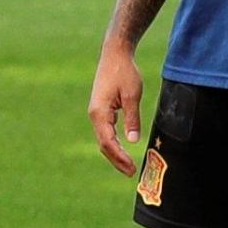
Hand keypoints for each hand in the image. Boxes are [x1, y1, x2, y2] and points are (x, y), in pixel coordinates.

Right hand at [88, 40, 143, 174]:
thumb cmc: (124, 71)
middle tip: (131, 173)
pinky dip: (113, 143)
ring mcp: (96, 113)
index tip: (131, 168)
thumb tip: (133, 141)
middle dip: (117, 160)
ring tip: (128, 166)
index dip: (120, 157)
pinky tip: (123, 150)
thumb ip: (132, 118)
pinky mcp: (101, 110)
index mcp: (99, 112)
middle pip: (104, 145)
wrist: (114, 54)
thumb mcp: (133, 95)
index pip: (108, 142)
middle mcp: (94, 115)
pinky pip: (105, 132)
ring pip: (104, 139)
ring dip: (115, 154)